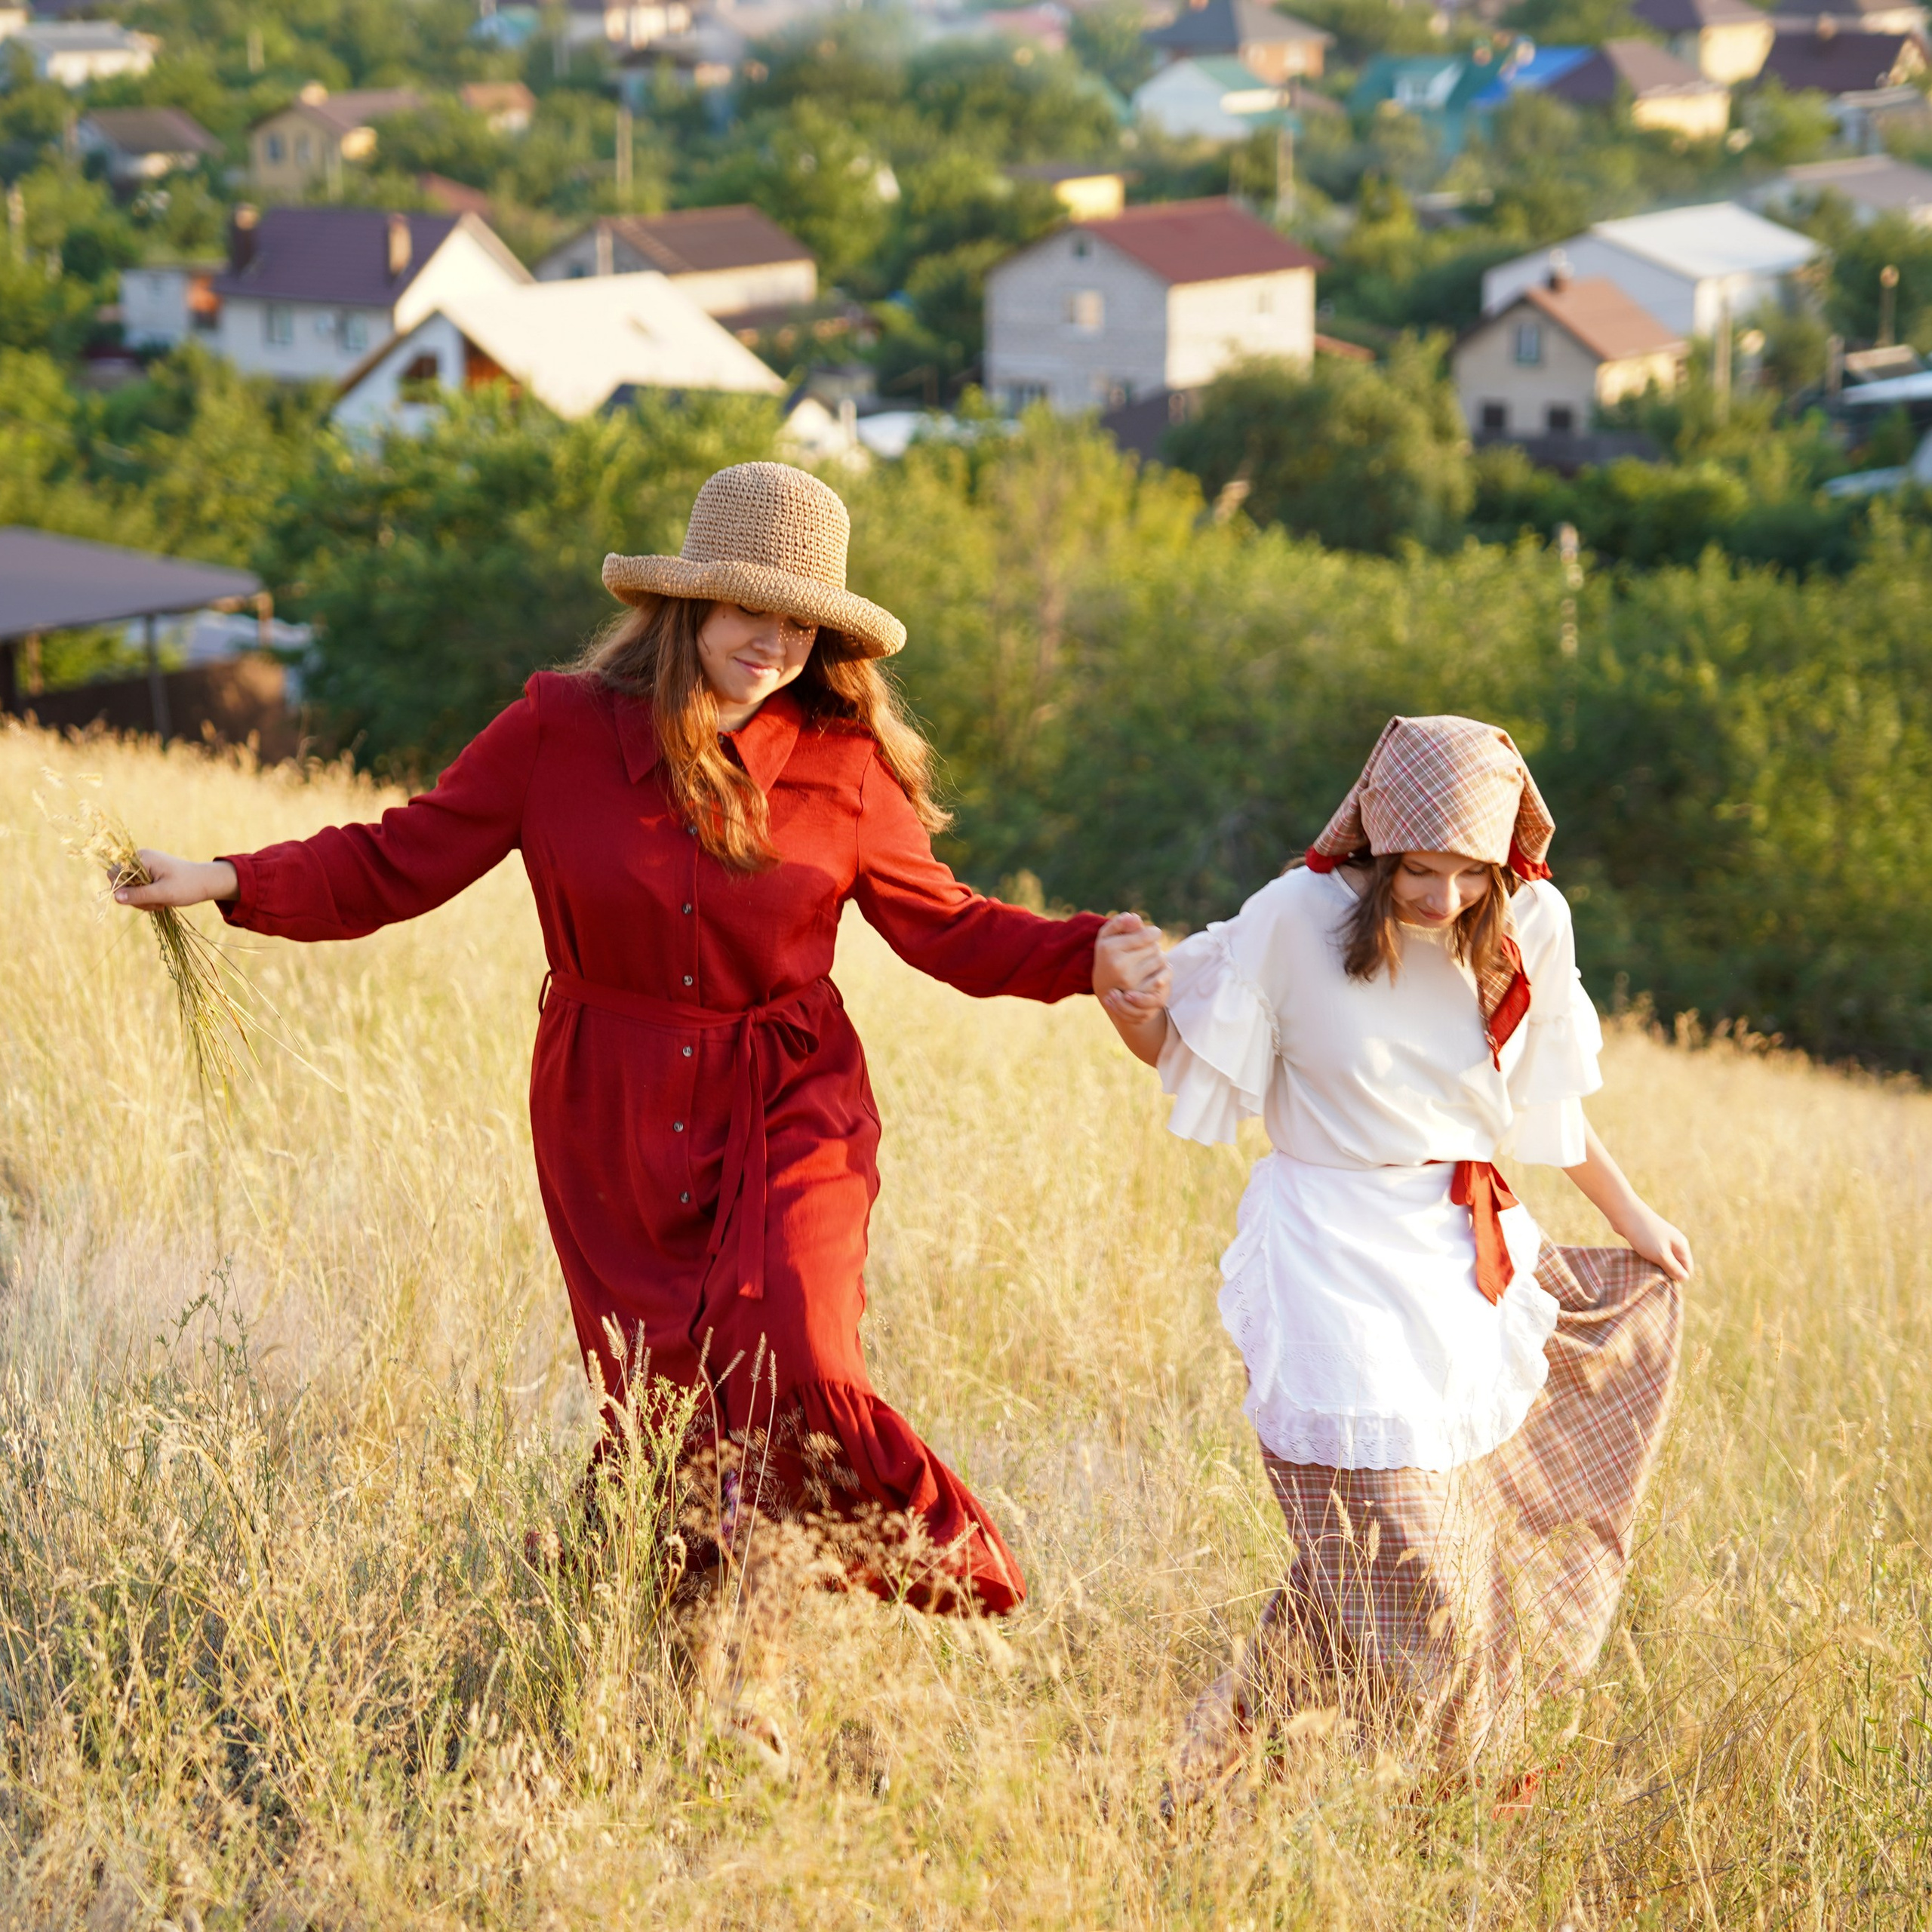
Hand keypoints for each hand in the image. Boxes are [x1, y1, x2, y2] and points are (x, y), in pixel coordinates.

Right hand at [114, 850, 238, 909]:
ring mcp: (144, 867)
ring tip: (161, 903)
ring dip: (143, 900)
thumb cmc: (188, 886)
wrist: (206, 882)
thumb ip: (139, 895)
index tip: (141, 898)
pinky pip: (138, 889)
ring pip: (130, 889)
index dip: (122, 889)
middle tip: (156, 904)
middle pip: (121, 882)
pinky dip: (147, 898)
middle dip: (136, 897)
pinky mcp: (149, 875)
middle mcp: (140, 859)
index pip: (115, 873)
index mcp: (142, 858)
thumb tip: (115, 897)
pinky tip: (160, 902)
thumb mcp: (164, 893)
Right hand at [1094, 910, 1169, 1023]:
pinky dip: (1163, 971)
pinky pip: (1164, 975)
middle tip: (1145, 950)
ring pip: (1161, 960)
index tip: (1153, 934)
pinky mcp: (1140, 992)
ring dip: (1158, 957)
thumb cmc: (1108, 955)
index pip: (1145, 936)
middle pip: (1154, 947)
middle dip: (1153, 945)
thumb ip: (1120, 923)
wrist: (1104, 987)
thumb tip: (1136, 919)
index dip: (1153, 932)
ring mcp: (1130, 981)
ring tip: (1148, 960)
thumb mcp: (1108, 936)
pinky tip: (1154, 971)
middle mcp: (1119, 965)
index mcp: (1109, 949)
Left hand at [1613, 1203, 1693, 1282]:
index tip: (1663, 1283)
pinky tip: (1640, 1264)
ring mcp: (1661, 1240)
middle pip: (1676, 1266)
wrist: (1624, 1213)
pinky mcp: (1648, 1240)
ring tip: (1645, 1272)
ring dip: (1655, 1268)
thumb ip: (1673, 1267)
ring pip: (1663, 1261)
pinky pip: (1652, 1255)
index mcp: (1681, 1246)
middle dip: (1666, 1274)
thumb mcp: (1660, 1254)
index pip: (1687, 1270)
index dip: (1678, 1279)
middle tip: (1653, 1279)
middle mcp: (1674, 1243)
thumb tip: (1685, 1278)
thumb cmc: (1644, 1234)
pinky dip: (1647, 1260)